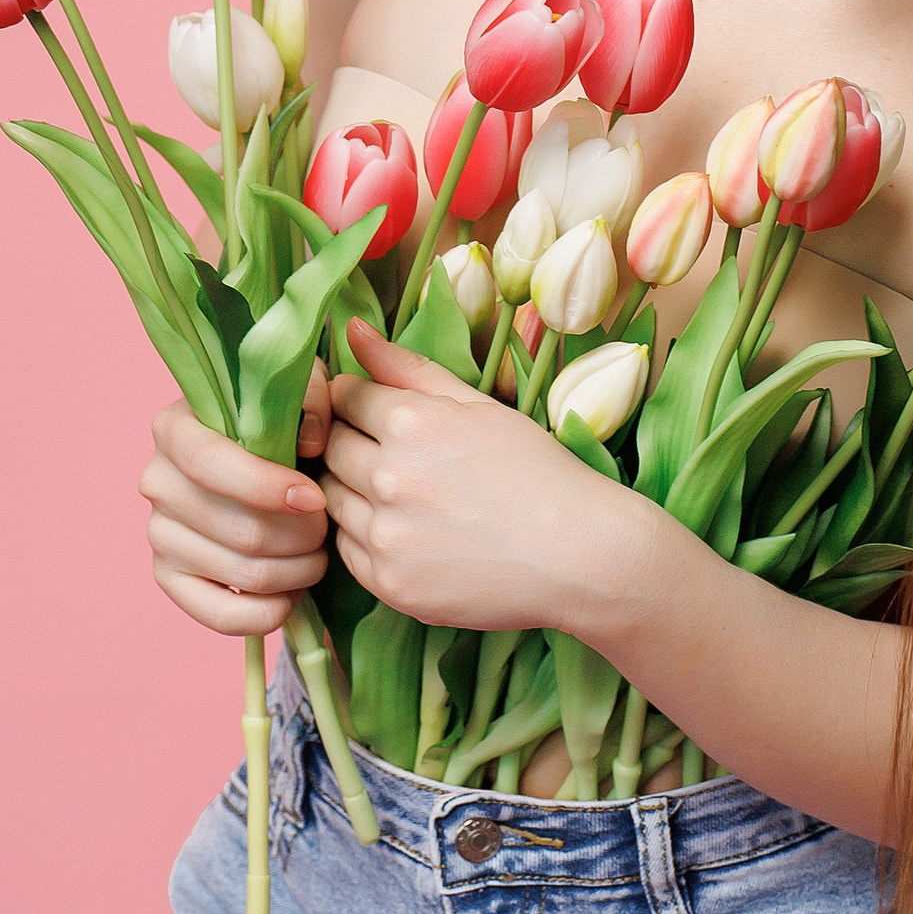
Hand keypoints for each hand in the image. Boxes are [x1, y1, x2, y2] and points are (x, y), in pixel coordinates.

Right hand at [139, 363, 329, 637]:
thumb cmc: (283, 424)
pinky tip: (292, 593)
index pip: (210, 464)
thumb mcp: (301, 390)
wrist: (262, 462)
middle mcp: (157, 482)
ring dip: (297, 572)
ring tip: (317, 556)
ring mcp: (159, 534)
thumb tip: (310, 441)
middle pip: (240, 529)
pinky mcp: (170, 578)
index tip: (314, 498)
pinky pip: (220, 615)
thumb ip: (311, 397)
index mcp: (175, 428)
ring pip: (243, 573)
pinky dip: (268, 612)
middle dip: (301, 536)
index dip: (267, 487)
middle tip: (325, 529)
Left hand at [320, 319, 651, 634]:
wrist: (581, 556)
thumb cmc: (538, 473)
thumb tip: (351, 329)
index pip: (344, 397)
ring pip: (331, 500)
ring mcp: (387, 536)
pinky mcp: (391, 584)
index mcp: (412, 422)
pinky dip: (366, 538)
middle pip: (331, 448)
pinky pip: (347, 550)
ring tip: (404, 495)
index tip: (382, 416)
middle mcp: (390, 478)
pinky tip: (408, 532)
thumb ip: (408, 367)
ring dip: (353, 492)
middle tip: (396, 457)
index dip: (359, 402)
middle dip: (352, 444)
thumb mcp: (479, 406)